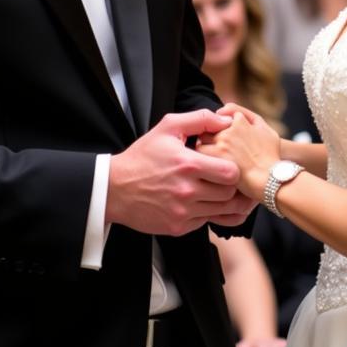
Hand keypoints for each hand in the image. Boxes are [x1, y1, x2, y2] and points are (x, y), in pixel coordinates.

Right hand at [106, 110, 251, 235]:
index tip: (225, 164)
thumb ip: (200, 119)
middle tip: (223, 179)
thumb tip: (226, 120)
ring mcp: (183, 212)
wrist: (114, 188)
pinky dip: (206, 213)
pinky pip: (205, 222)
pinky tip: (198, 201)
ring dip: (221, 201)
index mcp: (188, 164)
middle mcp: (187, 191)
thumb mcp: (168, 127)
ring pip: (221, 211)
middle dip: (230, 186)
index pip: (231, 173)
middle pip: (229, 194)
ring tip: (215, 190)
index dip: (233, 168)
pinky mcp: (178, 227)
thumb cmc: (142, 156)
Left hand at [197, 103, 281, 199]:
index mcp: (241, 120)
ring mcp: (222, 140)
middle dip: (211, 135)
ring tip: (213, 159)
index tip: (227, 141)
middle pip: (209, 126)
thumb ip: (248, 115)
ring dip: (205, 146)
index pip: (221, 116)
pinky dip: (202, 157)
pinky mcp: (216, 155)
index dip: (221, 128)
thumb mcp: (266, 130)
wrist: (270, 180)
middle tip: (219, 151)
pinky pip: (199, 151)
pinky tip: (209, 166)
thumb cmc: (271, 156)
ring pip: (202, 137)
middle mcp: (230, 127)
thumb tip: (223, 109)